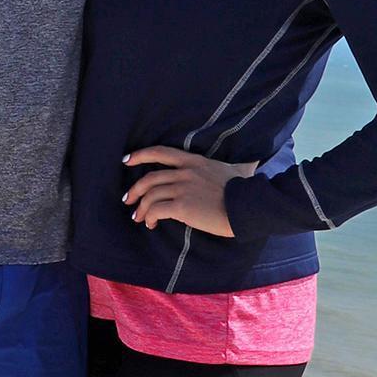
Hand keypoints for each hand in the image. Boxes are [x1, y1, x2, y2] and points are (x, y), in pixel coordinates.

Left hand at [122, 147, 255, 236]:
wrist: (249, 206)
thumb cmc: (246, 190)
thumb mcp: (236, 169)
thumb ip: (232, 165)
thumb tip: (249, 165)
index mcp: (194, 161)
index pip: (160, 152)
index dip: (140, 155)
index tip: (126, 160)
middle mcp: (185, 172)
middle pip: (149, 178)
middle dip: (135, 190)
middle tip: (128, 200)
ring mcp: (182, 189)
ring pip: (150, 196)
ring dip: (140, 208)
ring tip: (139, 218)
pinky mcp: (182, 206)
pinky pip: (156, 210)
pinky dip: (149, 217)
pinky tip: (151, 224)